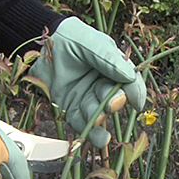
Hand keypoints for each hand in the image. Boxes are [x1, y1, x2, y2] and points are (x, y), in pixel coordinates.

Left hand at [29, 17, 146, 148]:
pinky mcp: (73, 109)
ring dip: (99, 118)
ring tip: (95, 117)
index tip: (137, 103)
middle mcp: (103, 85)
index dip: (135, 93)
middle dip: (113, 104)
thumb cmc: (70, 38)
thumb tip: (130, 76)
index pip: (130, 83)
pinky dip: (92, 134)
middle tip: (109, 103)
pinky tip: (100, 140)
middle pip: (115, 100)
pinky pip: (83, 124)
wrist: (41, 46)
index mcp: (114, 68)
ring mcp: (88, 98)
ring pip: (100, 115)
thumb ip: (109, 59)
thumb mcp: (91, 43)